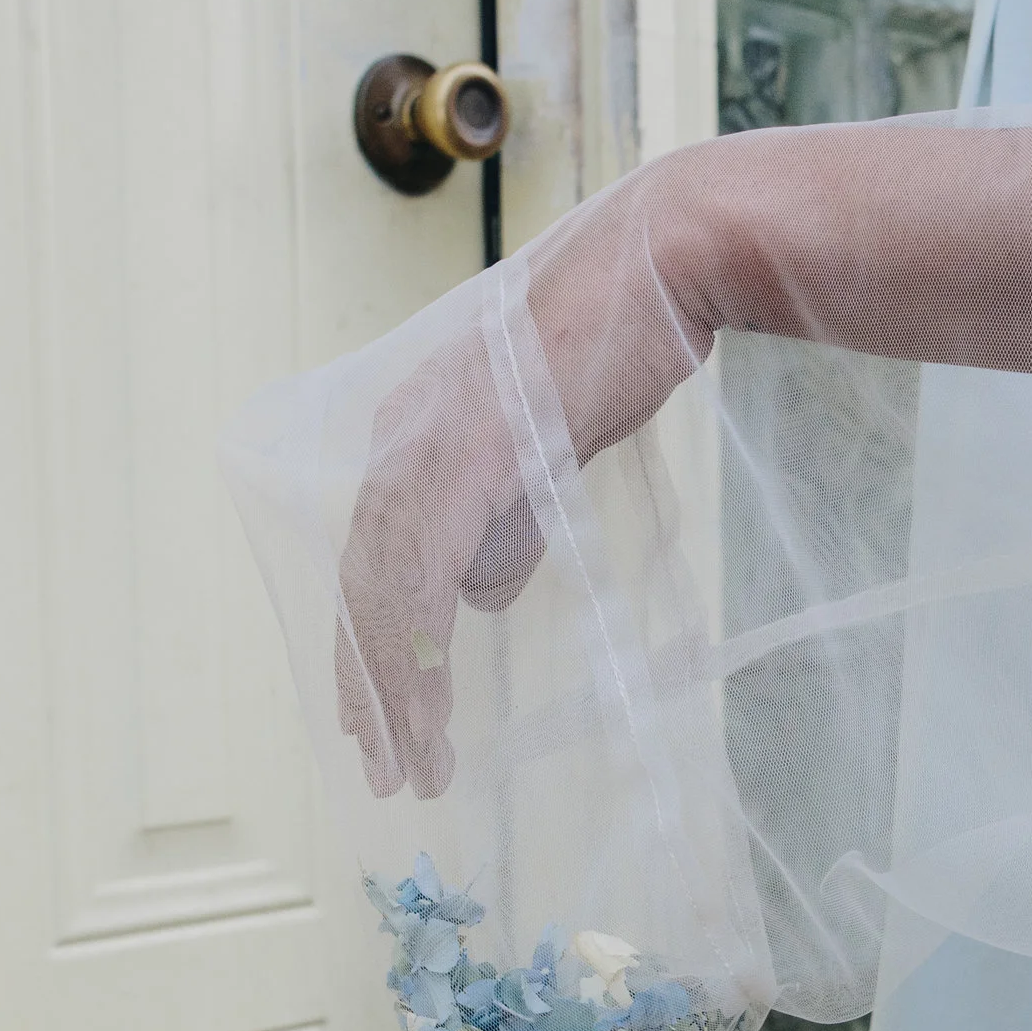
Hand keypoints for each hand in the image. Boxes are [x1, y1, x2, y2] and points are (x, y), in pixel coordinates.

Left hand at [332, 155, 717, 797]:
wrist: (667, 262)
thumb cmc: (623, 340)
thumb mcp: (550, 446)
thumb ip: (508, 519)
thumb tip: (477, 599)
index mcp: (418, 434)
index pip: (376, 560)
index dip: (375, 644)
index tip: (383, 718)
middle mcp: (402, 436)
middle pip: (364, 584)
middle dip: (372, 685)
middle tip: (387, 768)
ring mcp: (429, 441)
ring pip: (385, 591)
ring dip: (396, 686)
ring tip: (413, 762)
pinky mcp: (468, 449)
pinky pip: (424, 571)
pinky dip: (419, 644)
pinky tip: (428, 702)